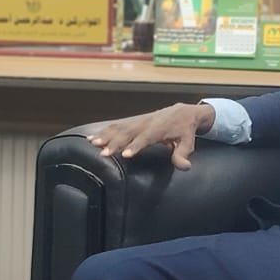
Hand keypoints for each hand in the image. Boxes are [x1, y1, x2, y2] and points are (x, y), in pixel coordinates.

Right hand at [87, 103, 215, 169]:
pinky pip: (115, 126)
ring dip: (105, 136)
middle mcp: (145, 123)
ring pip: (118, 128)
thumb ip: (183, 155)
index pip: (146, 137)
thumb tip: (184, 167)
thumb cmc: (184, 130)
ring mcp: (137, 121)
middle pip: (128, 132)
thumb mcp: (188, 143)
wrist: (182, 112)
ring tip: (92, 144)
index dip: (135, 145)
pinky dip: (103, 131)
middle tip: (103, 153)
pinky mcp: (132, 122)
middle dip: (115, 142)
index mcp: (159, 129)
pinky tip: (91, 138)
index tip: (125, 154)